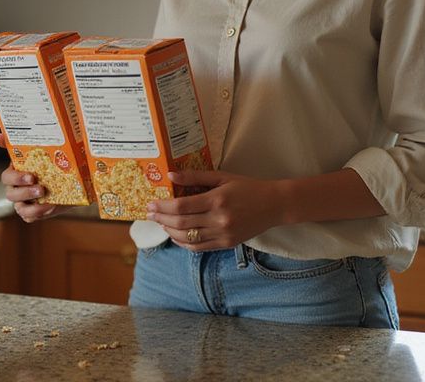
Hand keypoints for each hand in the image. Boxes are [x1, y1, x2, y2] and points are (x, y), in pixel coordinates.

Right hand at [0, 133, 70, 222]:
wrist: (66, 179)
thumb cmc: (46, 163)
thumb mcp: (36, 152)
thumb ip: (17, 144)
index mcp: (14, 174)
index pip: (7, 178)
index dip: (16, 178)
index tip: (31, 176)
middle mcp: (15, 189)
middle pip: (11, 194)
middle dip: (25, 192)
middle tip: (40, 187)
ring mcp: (22, 202)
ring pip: (20, 208)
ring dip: (32, 205)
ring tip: (46, 198)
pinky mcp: (31, 212)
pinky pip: (30, 216)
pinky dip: (39, 213)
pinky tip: (51, 206)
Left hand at [146, 170, 285, 250]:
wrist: (274, 205)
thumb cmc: (248, 187)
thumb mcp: (222, 177)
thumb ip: (195, 177)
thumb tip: (171, 176)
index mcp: (217, 200)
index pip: (182, 206)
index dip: (163, 206)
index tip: (151, 204)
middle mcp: (219, 219)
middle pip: (182, 223)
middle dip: (162, 218)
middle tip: (150, 214)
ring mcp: (223, 234)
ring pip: (188, 238)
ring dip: (170, 231)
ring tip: (161, 223)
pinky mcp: (227, 244)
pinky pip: (199, 248)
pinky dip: (184, 243)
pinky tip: (176, 236)